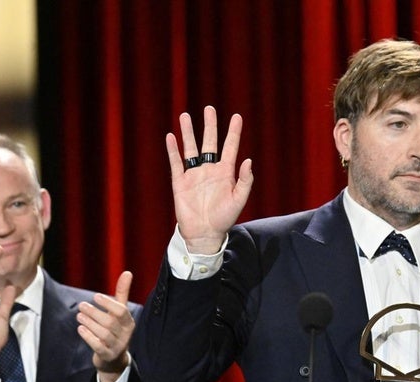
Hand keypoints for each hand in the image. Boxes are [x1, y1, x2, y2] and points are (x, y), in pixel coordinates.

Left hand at [77, 271, 135, 381]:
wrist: (113, 359)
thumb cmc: (115, 330)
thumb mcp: (119, 313)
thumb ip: (122, 293)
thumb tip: (127, 272)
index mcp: (129, 323)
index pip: (121, 311)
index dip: (108, 303)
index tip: (95, 296)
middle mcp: (125, 335)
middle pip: (110, 322)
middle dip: (94, 313)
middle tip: (81, 306)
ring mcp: (117, 347)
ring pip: (104, 334)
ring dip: (90, 324)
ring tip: (79, 316)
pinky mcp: (107, 356)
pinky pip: (98, 347)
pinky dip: (88, 337)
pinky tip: (80, 329)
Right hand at [166, 105, 253, 253]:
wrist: (204, 233)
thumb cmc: (224, 218)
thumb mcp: (239, 200)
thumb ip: (245, 180)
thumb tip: (248, 160)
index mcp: (225, 172)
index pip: (230, 147)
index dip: (234, 132)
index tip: (237, 117)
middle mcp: (210, 170)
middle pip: (210, 142)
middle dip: (210, 126)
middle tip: (210, 108)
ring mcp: (194, 174)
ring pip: (191, 148)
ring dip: (189, 132)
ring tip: (185, 116)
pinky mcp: (180, 182)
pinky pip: (176, 163)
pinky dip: (173, 150)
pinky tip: (171, 137)